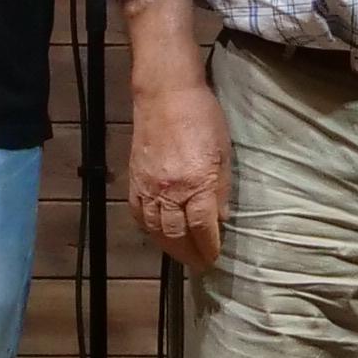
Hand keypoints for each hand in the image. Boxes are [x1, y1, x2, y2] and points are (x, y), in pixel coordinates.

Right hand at [128, 78, 231, 270]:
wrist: (165, 93)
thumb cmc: (203, 117)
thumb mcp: (223, 152)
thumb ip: (221, 189)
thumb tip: (221, 219)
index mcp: (196, 183)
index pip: (202, 227)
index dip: (209, 246)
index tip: (215, 257)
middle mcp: (169, 190)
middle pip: (176, 235)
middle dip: (189, 254)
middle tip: (199, 263)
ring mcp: (148, 186)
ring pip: (155, 229)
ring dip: (169, 247)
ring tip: (181, 254)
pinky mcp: (134, 179)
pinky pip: (138, 214)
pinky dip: (148, 229)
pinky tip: (157, 234)